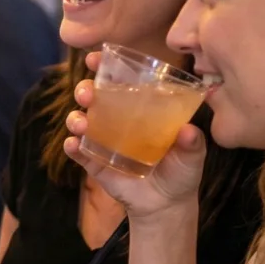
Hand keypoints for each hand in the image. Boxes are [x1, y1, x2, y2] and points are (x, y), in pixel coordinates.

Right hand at [63, 51, 206, 224]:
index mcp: (139, 110)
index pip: (119, 82)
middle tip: (87, 94)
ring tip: (80, 124)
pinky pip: (77, 151)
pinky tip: (74, 144)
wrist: (165, 205)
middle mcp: (116, 120)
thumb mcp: (192, 156)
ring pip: (80, 120)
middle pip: (93, 97)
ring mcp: (102, 141)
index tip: (94, 58)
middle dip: (84, 90)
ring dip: (75, 118)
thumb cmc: (180, 172)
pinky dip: (72, 146)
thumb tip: (189, 130)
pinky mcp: (93, 162)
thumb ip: (192, 143)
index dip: (104, 67)